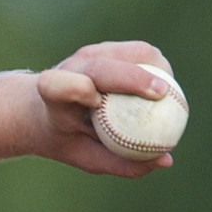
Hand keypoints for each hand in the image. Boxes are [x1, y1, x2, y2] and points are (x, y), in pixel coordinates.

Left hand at [35, 42, 177, 176]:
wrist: (45, 108)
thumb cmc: (68, 138)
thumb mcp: (87, 159)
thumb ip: (123, 164)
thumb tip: (166, 161)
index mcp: (52, 98)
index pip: (57, 86)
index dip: (77, 89)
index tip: (97, 103)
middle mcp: (69, 69)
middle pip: (100, 67)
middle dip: (131, 77)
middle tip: (162, 94)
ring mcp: (90, 54)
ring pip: (128, 54)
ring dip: (153, 71)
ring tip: (165, 95)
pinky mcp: (111, 47)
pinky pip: (142, 53)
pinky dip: (156, 68)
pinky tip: (161, 87)